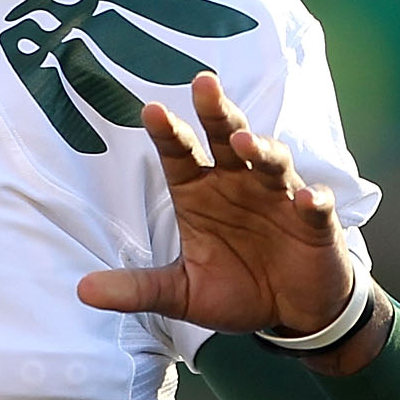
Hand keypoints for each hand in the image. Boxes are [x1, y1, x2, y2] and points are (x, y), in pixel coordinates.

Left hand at [77, 72, 385, 371]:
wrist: (292, 314)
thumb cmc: (236, 291)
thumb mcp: (181, 293)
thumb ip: (138, 288)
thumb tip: (83, 291)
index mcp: (201, 192)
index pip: (180, 154)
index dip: (168, 133)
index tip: (151, 111)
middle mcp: (238, 184)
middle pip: (226, 137)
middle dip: (216, 111)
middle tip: (203, 85)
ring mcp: (278, 197)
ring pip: (271, 161)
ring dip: (260, 148)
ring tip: (242, 143)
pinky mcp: (315, 221)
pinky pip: (316, 204)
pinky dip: (312, 199)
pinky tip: (305, 198)